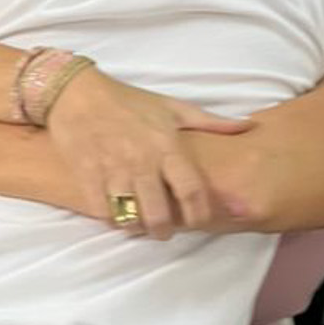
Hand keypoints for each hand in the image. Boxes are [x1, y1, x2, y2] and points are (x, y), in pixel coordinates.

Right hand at [48, 67, 250, 238]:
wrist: (76, 93)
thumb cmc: (127, 101)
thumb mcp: (171, 107)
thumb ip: (210, 121)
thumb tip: (247, 126)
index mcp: (166, 146)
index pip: (191, 191)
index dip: (199, 215)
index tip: (199, 222)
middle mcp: (141, 161)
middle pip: (159, 214)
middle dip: (164, 230)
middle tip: (164, 231)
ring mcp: (112, 170)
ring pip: (130, 217)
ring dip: (137, 227)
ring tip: (140, 224)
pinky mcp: (87, 176)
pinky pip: (102, 212)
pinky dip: (111, 220)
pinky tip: (116, 215)